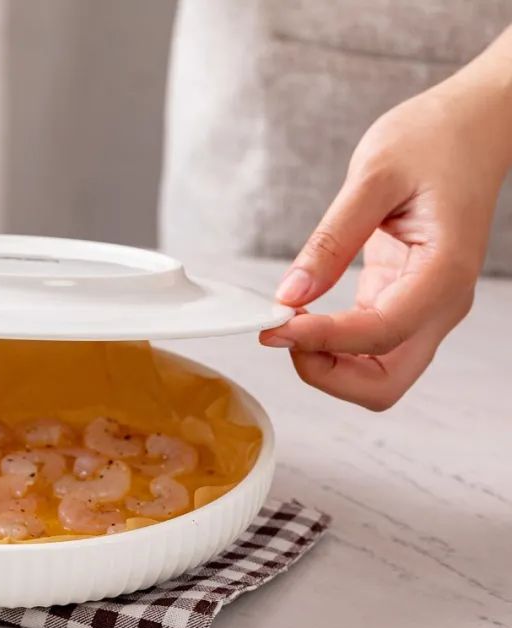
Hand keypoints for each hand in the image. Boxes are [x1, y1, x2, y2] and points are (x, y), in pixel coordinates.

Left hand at [259, 74, 506, 409]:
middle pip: (384, 382)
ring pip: (376, 373)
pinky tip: (301, 316)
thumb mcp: (373, 176)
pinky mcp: (401, 300)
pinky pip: (366, 346)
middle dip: (327, 373)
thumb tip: (291, 292)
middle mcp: (440, 303)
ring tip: (287, 323)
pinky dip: (330, 344)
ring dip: (326, 364)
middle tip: (282, 333)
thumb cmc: (434, 140)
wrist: (469, 127)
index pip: (381, 334)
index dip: (324, 340)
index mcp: (444, 272)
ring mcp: (423, 308)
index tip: (276, 326)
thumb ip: (332, 239)